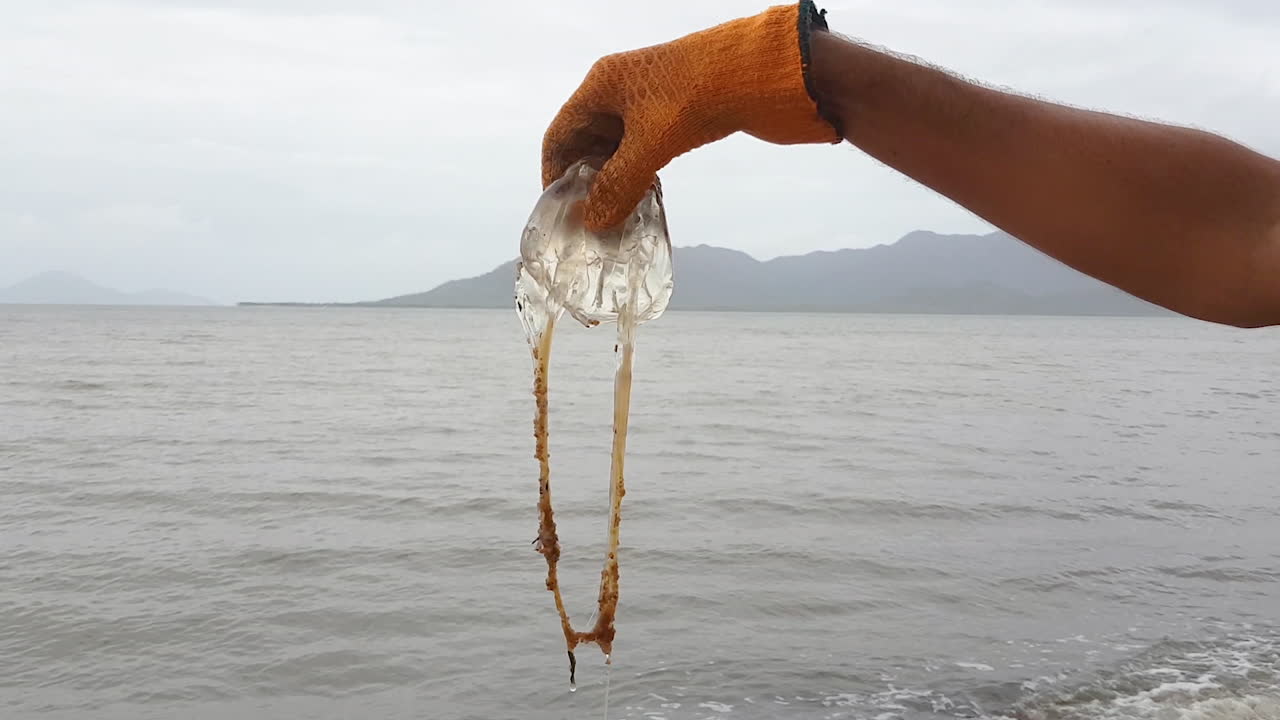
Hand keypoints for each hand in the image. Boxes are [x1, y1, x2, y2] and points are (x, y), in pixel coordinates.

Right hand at [541, 1, 841, 231]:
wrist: (760, 72)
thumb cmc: (697, 96)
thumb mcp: (651, 144)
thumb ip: (619, 186)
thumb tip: (593, 223)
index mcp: (601, 86)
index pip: (560, 136)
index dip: (554, 176)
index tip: (559, 213)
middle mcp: (618, 91)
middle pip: (586, 145)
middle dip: (585, 183)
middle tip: (588, 222)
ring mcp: (647, 102)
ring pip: (616, 150)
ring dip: (613, 183)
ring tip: (615, 218)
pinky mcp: (673, 114)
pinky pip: (641, 150)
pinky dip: (637, 174)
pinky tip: (643, 198)